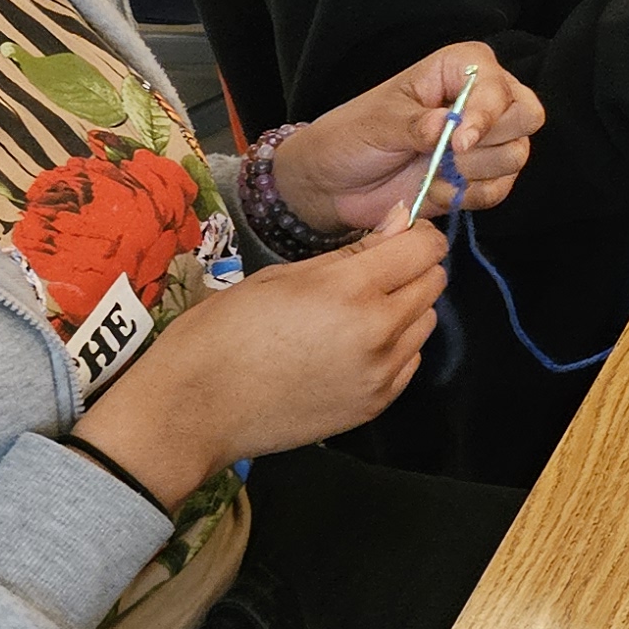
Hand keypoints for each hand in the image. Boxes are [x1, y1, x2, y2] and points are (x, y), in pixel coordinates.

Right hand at [73, 221, 451, 505]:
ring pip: (425, 323)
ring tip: (356, 313)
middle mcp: (378, 332)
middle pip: (433, 283)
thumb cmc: (225, 331)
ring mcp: (381, 374)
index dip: (414, 236)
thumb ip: (350, 252)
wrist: (195, 409)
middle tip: (371, 273)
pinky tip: (352, 347)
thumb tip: (398, 220)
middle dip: (412, 270)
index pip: (425, 248)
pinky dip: (394, 348)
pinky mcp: (375, 404)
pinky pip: (409, 361)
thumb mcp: (282, 276)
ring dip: (405, 310)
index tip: (394, 237)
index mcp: (350, 290)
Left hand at [268, 43, 541, 235]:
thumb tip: (448, 127)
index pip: (501, 84)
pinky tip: (434, 189)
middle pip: (526, 116)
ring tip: (431, 170)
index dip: (487, 113)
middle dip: (486, 142)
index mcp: (461, 68)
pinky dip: (466, 196)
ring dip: (470, 172)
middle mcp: (483, 100)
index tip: (459, 141)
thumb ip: (414, 124)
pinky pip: (500, 191)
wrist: (334, 185)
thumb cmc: (352, 136)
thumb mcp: (376, 122)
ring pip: (515, 156)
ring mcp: (487, 141)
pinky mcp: (482, 179)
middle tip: (446, 152)